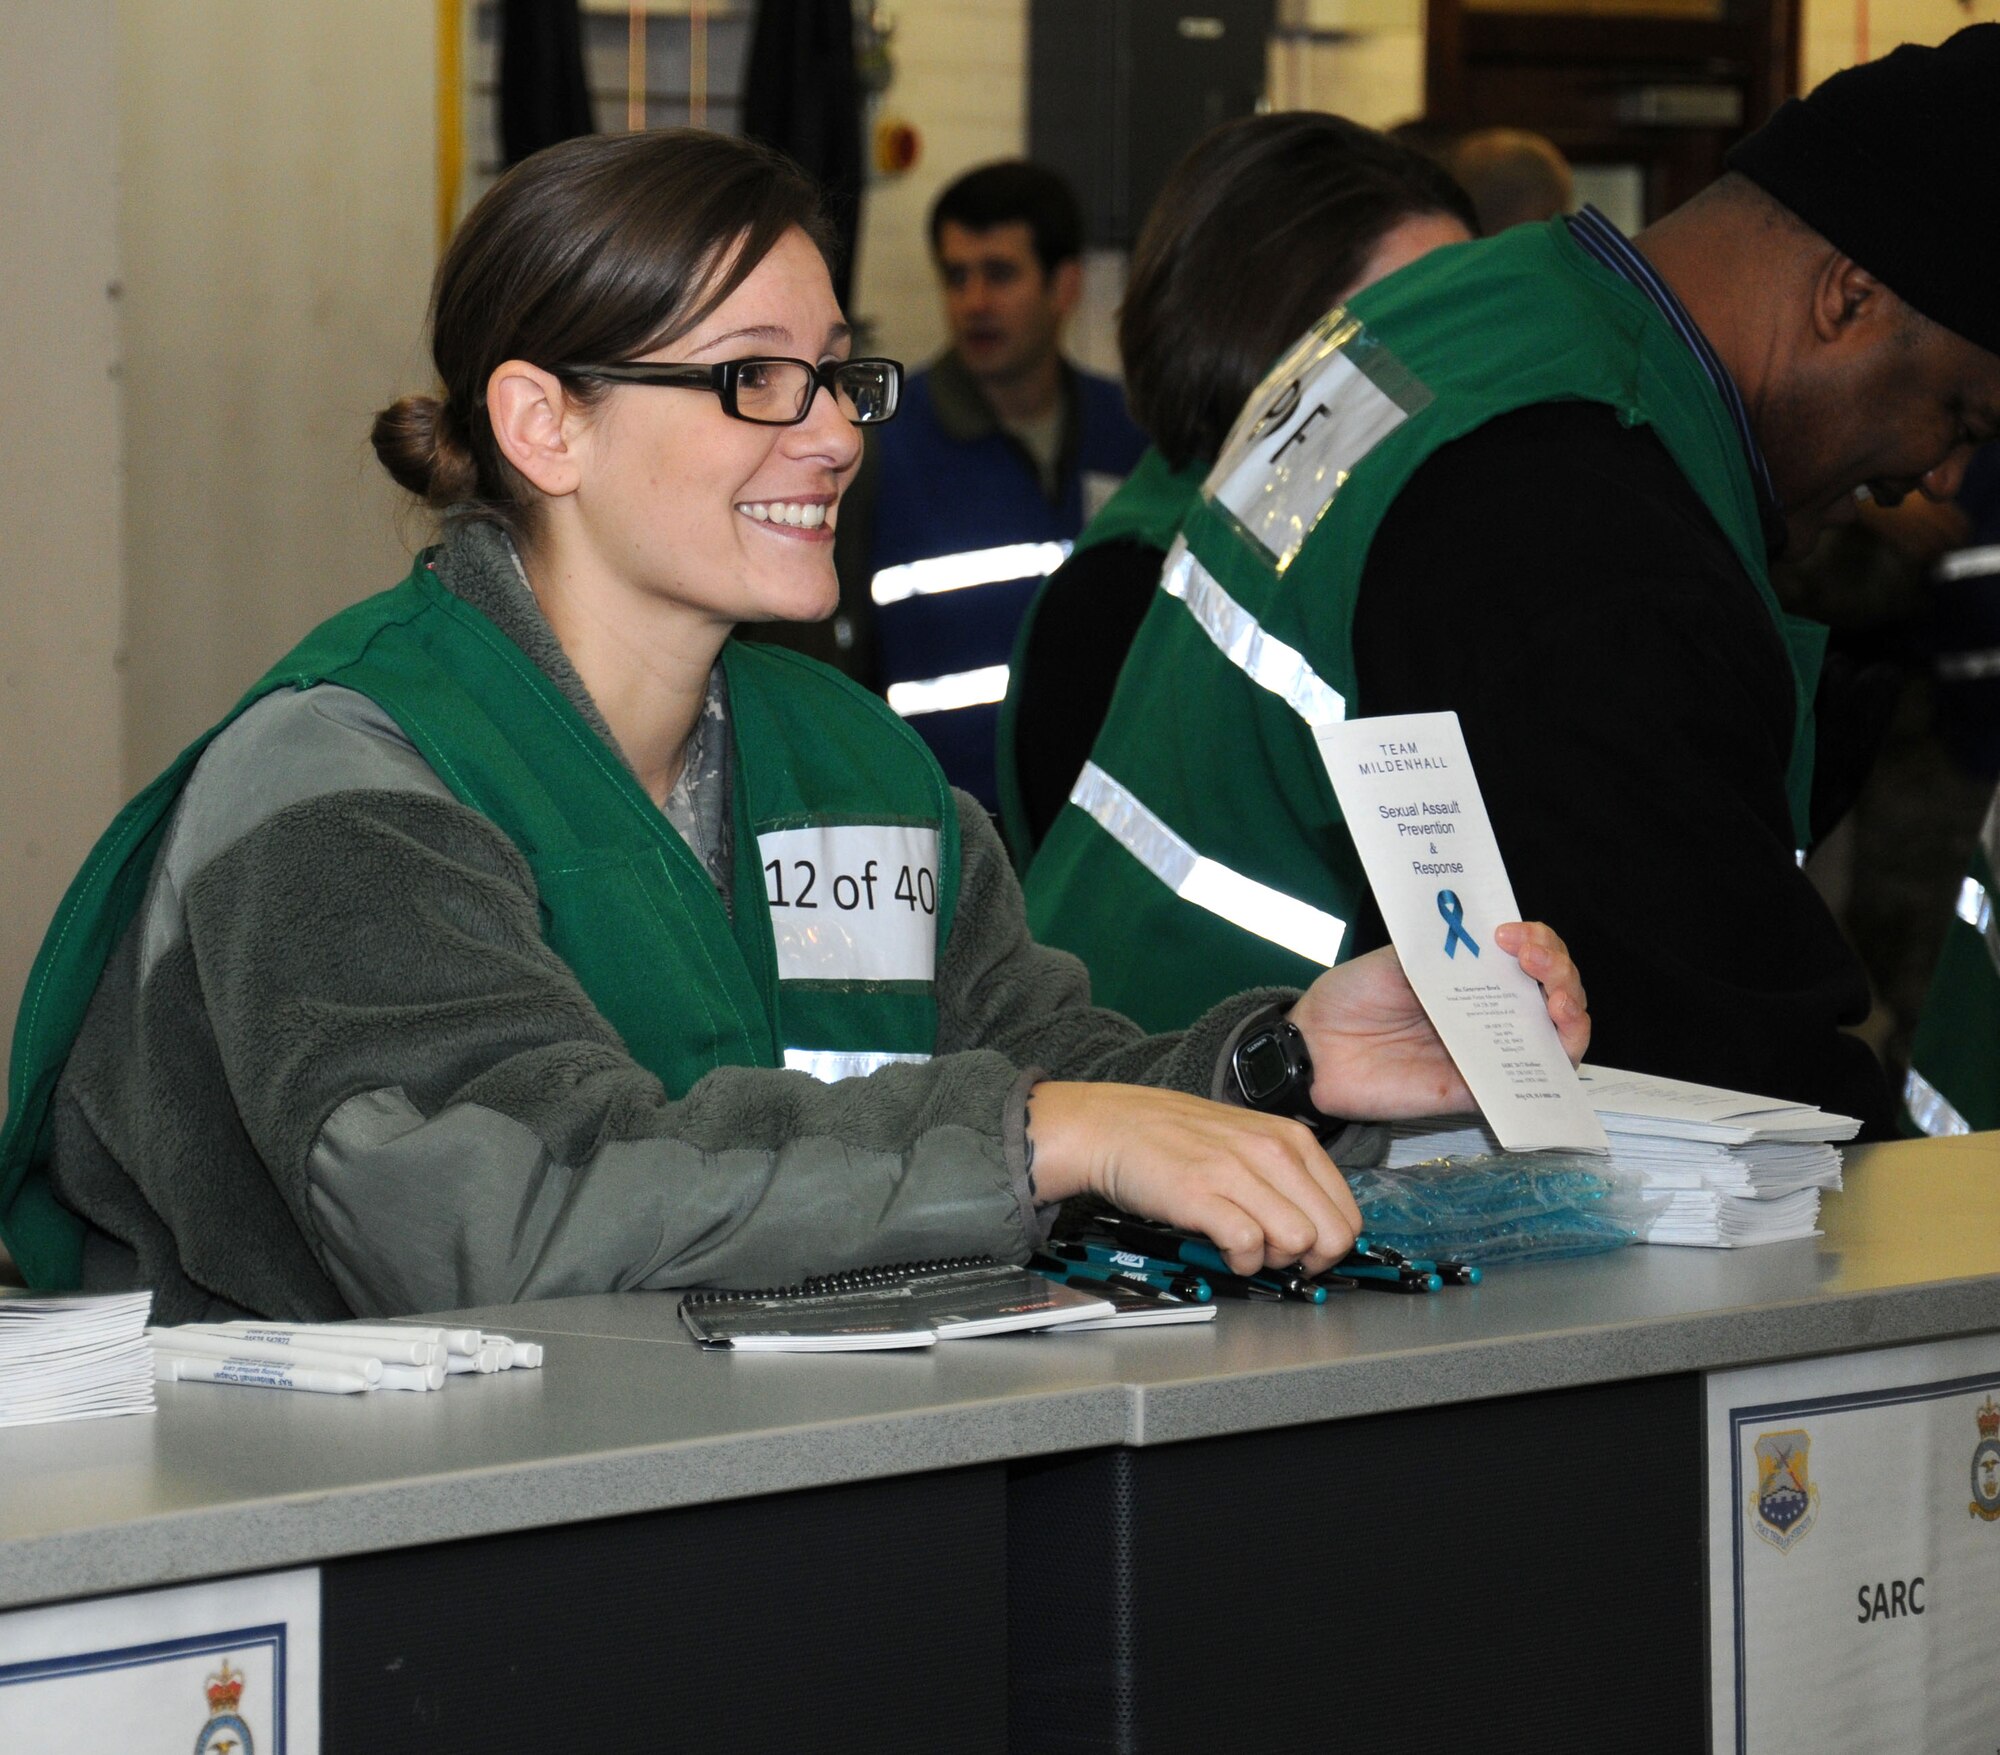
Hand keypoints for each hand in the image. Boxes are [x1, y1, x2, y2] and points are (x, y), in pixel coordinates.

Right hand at [1023, 1081, 1360, 1274]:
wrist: (1113, 1126)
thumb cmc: (1178, 1140)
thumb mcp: (1250, 1142)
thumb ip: (1288, 1177)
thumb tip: (1320, 1228)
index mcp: (1291, 1139)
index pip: (1348, 1214)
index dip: (1331, 1246)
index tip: (1305, 1253)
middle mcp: (1273, 1151)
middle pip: (1333, 1235)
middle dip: (1311, 1260)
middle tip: (1276, 1256)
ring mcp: (1238, 1171)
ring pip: (1298, 1242)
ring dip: (1274, 1260)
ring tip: (1245, 1248)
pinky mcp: (1202, 1194)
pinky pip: (1248, 1244)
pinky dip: (1240, 1260)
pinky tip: (1223, 1248)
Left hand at [1287, 922, 1588, 1119]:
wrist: (1314, 1048)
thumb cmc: (1350, 997)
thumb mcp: (1396, 959)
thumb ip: (1441, 951)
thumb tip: (1487, 939)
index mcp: (1473, 975)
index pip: (1530, 953)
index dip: (1537, 940)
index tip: (1511, 935)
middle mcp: (1489, 1011)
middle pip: (1554, 992)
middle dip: (1561, 972)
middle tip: (1537, 963)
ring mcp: (1487, 1051)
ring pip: (1555, 1038)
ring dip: (1573, 1017)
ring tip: (1559, 1004)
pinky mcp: (1477, 1091)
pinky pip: (1527, 1084)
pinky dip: (1553, 1065)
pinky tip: (1552, 1044)